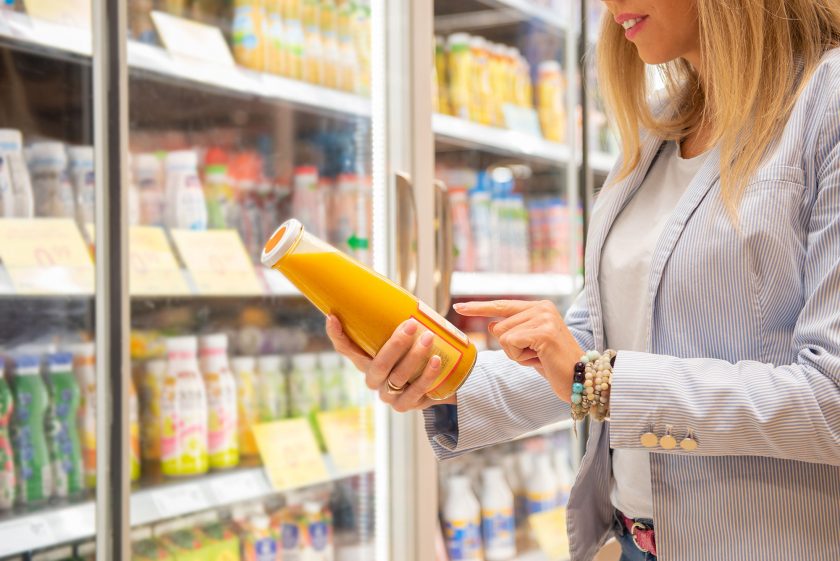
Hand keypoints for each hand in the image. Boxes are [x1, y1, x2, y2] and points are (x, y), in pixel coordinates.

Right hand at [325, 315, 455, 411]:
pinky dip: (427, 375)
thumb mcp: (406, 337)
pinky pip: (415, 392)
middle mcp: (373, 379)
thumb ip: (400, 321)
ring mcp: (388, 395)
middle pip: (378, 365)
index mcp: (365, 360)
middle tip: (411, 325)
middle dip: (396, 345)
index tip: (333, 316)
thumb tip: (404, 293)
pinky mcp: (406, 405)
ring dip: (415, 357)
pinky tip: (436, 361)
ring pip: (398, 377)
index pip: (345, 349)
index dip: (337, 335)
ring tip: (429, 338)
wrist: (437, 382)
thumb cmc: (416, 352)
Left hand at [454, 300, 582, 402]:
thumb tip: (492, 324)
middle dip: (511, 348)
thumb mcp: (529, 347)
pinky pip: (510, 344)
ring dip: (516, 354)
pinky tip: (539, 359)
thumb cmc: (555, 365)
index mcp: (539, 307)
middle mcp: (542, 307)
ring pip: (503, 336)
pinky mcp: (543, 332)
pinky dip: (519, 357)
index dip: (479, 308)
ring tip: (540, 357)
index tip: (459, 307)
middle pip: (499, 327)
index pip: (502, 305)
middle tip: (536, 355)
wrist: (581, 380)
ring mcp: (543, 318)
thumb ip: (513, 333)